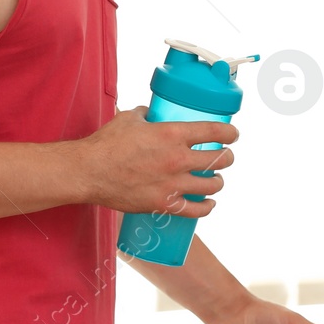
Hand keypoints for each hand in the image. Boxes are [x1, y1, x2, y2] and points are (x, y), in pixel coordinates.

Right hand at [78, 105, 236, 215]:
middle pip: (219, 160)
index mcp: (172, 134)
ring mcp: (172, 183)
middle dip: (227, 158)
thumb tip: (152, 114)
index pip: (214, 131)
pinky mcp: (163, 204)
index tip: (233, 134)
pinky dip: (206, 207)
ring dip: (218, 182)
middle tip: (225, 157)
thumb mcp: (129, 118)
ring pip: (211, 185)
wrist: (90, 172)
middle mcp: (177, 159)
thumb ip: (146, 115)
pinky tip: (208, 203)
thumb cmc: (106, 144)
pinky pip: (195, 210)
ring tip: (215, 180)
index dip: (229, 133)